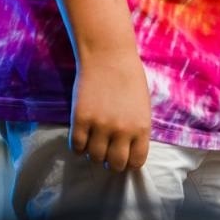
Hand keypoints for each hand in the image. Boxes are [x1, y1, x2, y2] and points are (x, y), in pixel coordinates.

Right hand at [70, 50, 150, 171]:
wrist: (108, 54)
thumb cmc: (129, 77)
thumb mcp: (142, 106)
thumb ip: (137, 130)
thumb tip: (128, 152)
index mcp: (141, 127)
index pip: (136, 162)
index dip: (128, 162)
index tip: (123, 156)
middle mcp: (122, 130)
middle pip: (114, 165)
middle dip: (110, 161)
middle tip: (107, 151)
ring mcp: (100, 125)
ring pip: (94, 157)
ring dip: (94, 152)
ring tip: (94, 140)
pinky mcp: (81, 119)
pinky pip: (77, 146)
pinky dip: (79, 145)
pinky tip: (82, 135)